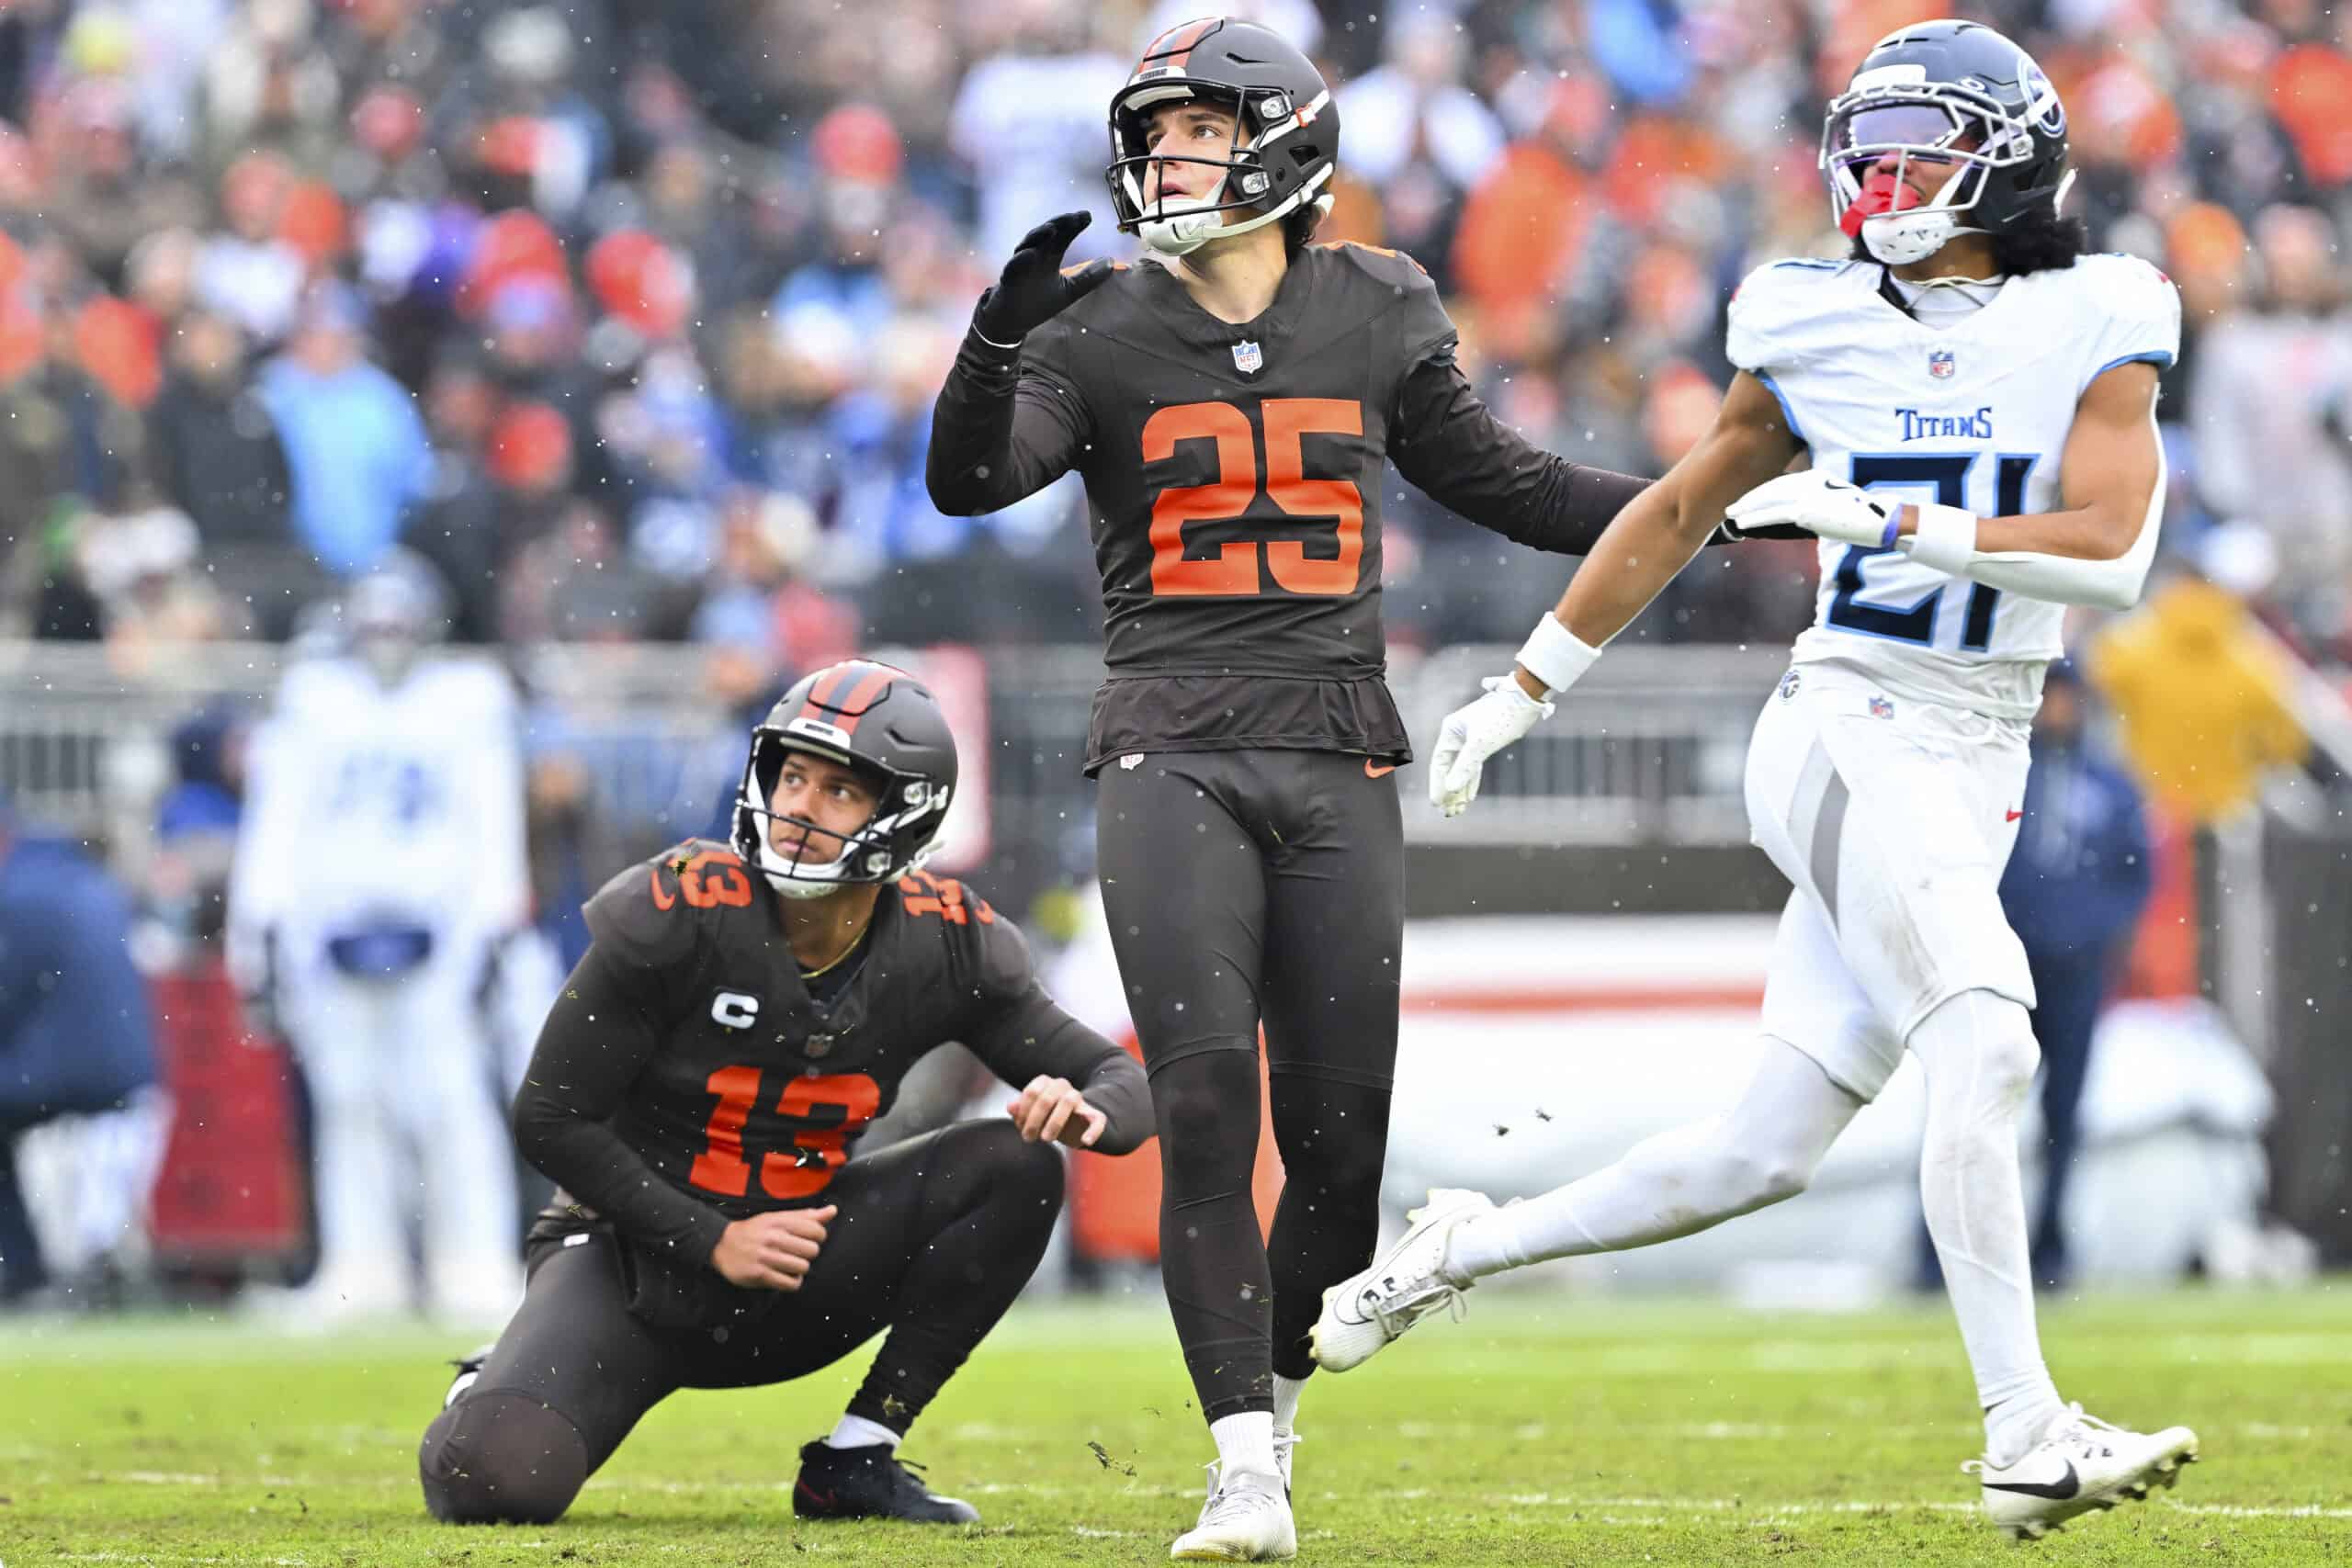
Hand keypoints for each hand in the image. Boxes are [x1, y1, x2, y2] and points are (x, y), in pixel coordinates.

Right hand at [711, 1205, 833, 1291]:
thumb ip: (807, 1216)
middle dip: (808, 1254)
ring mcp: (766, 1257)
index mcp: (780, 1221)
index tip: (808, 1239)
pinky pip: (791, 1283)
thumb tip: (833, 1211)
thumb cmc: (754, 1231)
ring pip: (803, 1268)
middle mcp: (773, 1238)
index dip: (818, 1237)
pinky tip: (786, 1275)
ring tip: (791, 1265)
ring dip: (800, 1269)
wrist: (721, 1244)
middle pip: (812, 1251)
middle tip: (797, 1253)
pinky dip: (793, 1282)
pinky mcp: (760, 1275)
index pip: (816, 1230)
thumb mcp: (778, 1218)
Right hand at [973, 212, 1115, 343]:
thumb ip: (1089, 278)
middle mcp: (1035, 256)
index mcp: (1050, 256)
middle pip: (1046, 234)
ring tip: (1052, 229)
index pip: (1063, 236)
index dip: (1074, 225)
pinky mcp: (1008, 280)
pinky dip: (1020, 260)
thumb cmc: (1038, 302)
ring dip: (1039, 236)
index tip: (1087, 216)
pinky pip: (1013, 268)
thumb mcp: (1069, 291)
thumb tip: (1111, 261)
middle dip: (1059, 224)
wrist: (1011, 322)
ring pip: (1028, 245)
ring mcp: (1020, 266)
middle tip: (1074, 217)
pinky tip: (1030, 255)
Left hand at [1006, 1074, 1106, 1147]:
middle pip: (1047, 1098)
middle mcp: (1062, 1085)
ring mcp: (1079, 1098)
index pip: (1031, 1092)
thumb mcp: (1031, 1116)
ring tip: (1046, 1139)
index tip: (1021, 1128)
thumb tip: (1011, 1107)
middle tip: (1028, 1139)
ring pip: (1069, 1101)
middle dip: (1034, 1121)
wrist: (1073, 1126)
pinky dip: (1093, 1130)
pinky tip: (1085, 1142)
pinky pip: (1098, 1118)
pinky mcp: (1094, 1114)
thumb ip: (1020, 1111)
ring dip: (1054, 1123)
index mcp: (1045, 1082)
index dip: (1023, 1112)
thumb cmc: (1046, 1118)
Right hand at [1429, 675, 1555, 817]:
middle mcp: (1458, 734)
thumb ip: (1465, 767)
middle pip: (1449, 768)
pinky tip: (1469, 795)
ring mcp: (1471, 738)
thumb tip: (1450, 789)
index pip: (1439, 763)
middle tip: (1449, 812)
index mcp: (1451, 730)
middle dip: (1449, 791)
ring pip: (1462, 768)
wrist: (1526, 698)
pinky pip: (1474, 765)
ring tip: (1458, 809)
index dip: (1437, 784)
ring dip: (1460, 788)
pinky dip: (1471, 780)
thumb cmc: (1502, 715)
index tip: (1437, 803)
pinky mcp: (1485, 741)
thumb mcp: (1481, 744)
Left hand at [1724, 469, 1896, 548]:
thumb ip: (1819, 504)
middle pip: (1772, 488)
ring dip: (1747, 508)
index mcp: (1818, 476)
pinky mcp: (1806, 511)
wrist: (1880, 519)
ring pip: (1768, 500)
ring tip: (1731, 514)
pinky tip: (1741, 523)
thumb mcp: (1838, 503)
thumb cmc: (1865, 515)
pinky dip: (1755, 518)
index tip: (1750, 498)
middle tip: (1733, 505)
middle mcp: (1810, 481)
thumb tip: (1804, 515)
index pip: (1784, 482)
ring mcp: (1807, 495)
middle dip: (1750, 497)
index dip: (1764, 491)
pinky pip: (1773, 515)